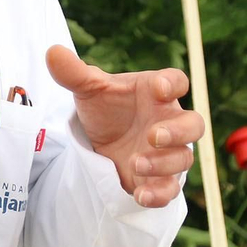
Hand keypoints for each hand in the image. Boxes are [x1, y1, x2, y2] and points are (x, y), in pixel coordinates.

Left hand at [45, 46, 203, 207]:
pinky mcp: (160, 178)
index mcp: (156, 92)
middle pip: (193, 125)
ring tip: (135, 163)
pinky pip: (170, 189)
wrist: (101, 140)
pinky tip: (140, 194)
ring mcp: (168, 152)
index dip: (173, 84)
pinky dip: (159, 194)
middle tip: (153, 135)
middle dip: (178, 131)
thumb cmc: (106, 108)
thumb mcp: (88, 90)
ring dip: (163, 163)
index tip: (160, 88)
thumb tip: (52, 52)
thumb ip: (74, 73)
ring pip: (183, 158)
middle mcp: (169, 121)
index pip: (176, 81)